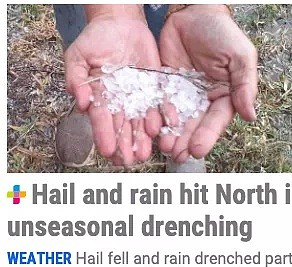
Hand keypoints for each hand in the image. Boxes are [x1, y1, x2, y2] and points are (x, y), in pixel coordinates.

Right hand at [64, 5, 161, 165]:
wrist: (120, 25)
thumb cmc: (96, 40)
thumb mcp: (78, 56)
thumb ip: (76, 78)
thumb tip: (80, 103)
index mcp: (101, 98)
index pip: (102, 120)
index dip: (104, 135)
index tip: (107, 150)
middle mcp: (120, 103)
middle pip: (123, 127)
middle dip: (125, 144)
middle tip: (129, 161)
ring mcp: (139, 98)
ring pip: (141, 122)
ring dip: (142, 139)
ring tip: (144, 154)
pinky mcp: (155, 89)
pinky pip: (159, 105)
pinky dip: (160, 117)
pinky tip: (160, 129)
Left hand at [159, 5, 257, 162]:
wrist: (191, 13)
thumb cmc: (220, 32)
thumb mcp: (240, 56)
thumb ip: (245, 85)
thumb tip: (250, 116)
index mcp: (222, 97)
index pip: (215, 121)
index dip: (207, 136)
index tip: (197, 150)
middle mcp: (202, 101)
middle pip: (194, 125)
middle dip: (185, 141)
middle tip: (177, 156)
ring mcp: (182, 96)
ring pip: (176, 119)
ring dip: (170, 134)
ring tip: (164, 147)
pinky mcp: (165, 88)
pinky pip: (160, 104)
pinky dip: (156, 117)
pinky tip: (152, 129)